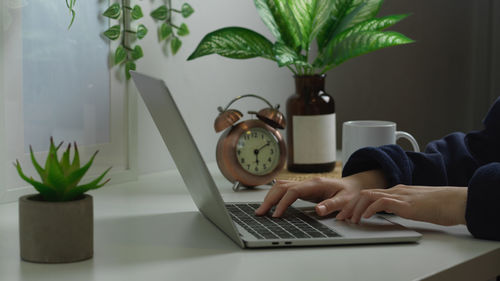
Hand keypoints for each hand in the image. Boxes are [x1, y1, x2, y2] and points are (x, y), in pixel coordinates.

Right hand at [255, 169, 387, 217]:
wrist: (353, 186)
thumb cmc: (350, 194)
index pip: (293, 192)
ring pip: (280, 186)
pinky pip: (284, 190)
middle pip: (281, 187)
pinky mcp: (302, 189)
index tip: (276, 215)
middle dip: (269, 199)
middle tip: (260, 213)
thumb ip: (332, 205)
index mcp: (315, 184)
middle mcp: (307, 182)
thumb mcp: (345, 201)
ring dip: (269, 197)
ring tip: (261, 211)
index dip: (283, 203)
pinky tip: (270, 205)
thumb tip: (319, 210)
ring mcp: (303, 184)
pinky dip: (274, 196)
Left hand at [337, 184, 466, 225]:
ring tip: (351, 220)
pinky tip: (367, 218)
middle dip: (350, 206)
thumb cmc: (439, 206)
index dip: (355, 203)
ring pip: (369, 195)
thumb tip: (389, 214)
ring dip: (356, 208)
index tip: (348, 214)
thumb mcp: (414, 206)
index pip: (370, 193)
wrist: (454, 202)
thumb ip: (400, 207)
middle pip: (364, 193)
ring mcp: (400, 195)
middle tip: (342, 218)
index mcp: (397, 191)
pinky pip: (382, 201)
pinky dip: (370, 209)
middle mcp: (396, 190)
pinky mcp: (405, 202)